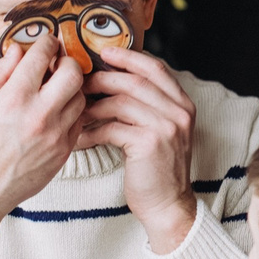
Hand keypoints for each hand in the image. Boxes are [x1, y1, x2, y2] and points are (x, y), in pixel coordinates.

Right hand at [0, 39, 85, 258]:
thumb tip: (17, 50)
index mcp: (14, 98)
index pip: (42, 56)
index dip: (46, 42)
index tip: (46, 42)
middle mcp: (39, 115)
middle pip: (73, 72)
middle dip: (67, 61)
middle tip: (57, 63)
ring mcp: (56, 135)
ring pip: (80, 97)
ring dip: (71, 87)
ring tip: (55, 88)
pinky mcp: (64, 152)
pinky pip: (79, 121)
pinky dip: (71, 111)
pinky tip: (56, 111)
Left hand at [78, 49, 198, 253]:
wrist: (168, 205)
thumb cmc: (156, 169)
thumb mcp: (160, 130)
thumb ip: (145, 105)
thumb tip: (110, 79)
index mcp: (183, 104)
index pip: (155, 68)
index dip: (128, 57)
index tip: (103, 52)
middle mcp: (179, 112)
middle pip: (135, 80)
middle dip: (103, 79)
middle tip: (79, 83)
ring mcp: (166, 127)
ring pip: (121, 101)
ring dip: (93, 106)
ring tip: (76, 112)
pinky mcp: (149, 143)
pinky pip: (111, 128)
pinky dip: (91, 132)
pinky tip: (80, 139)